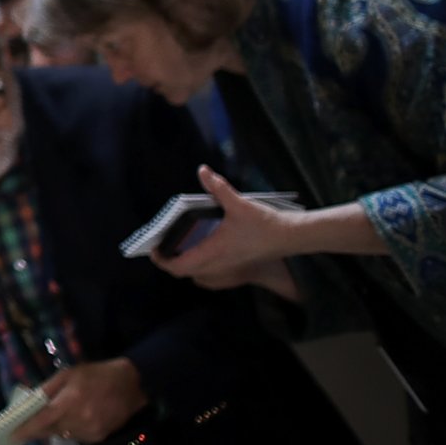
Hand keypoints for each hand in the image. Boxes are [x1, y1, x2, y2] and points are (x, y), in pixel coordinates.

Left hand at [16, 358, 145, 444]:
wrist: (129, 385)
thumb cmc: (96, 375)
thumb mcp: (68, 374)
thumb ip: (48, 389)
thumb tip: (30, 402)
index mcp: (70, 402)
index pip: (43, 422)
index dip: (27, 430)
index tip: (13, 436)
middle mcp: (80, 420)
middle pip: (51, 431)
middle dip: (40, 428)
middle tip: (31, 423)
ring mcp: (91, 431)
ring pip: (63, 435)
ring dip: (57, 428)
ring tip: (61, 413)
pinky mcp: (99, 437)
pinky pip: (77, 437)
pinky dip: (71, 430)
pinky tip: (76, 417)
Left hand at [154, 166, 298, 289]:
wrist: (292, 237)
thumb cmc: (266, 223)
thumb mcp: (239, 203)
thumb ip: (218, 188)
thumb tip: (202, 170)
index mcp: (214, 251)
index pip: (179, 266)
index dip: (162, 260)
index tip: (153, 249)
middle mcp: (219, 264)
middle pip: (185, 271)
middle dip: (170, 260)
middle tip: (162, 244)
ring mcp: (228, 268)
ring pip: (197, 273)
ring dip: (184, 262)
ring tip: (176, 244)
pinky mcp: (236, 266)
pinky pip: (210, 273)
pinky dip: (199, 264)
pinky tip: (199, 247)